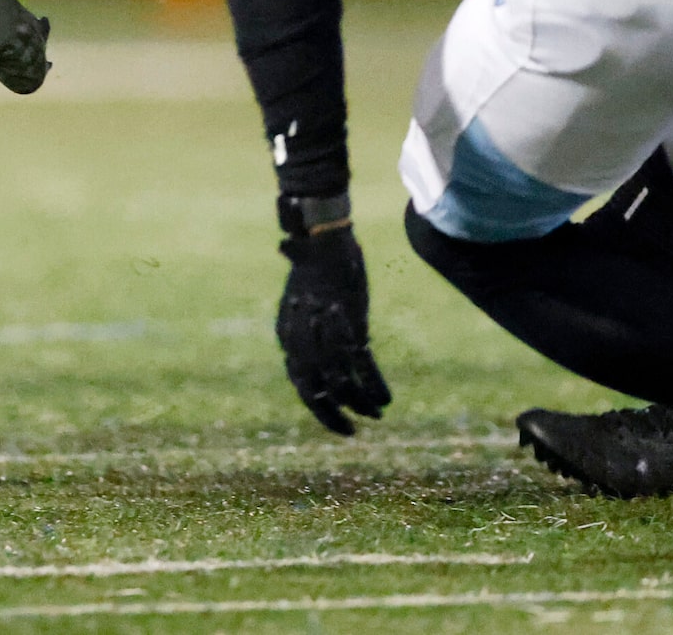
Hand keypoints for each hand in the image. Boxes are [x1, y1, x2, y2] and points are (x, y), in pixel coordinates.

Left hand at [276, 225, 391, 434]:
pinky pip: (362, 368)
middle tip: (350, 432)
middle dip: (331, 415)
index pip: (298, 378)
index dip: (315, 402)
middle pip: (314, 389)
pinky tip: (385, 399)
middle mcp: (302, 337)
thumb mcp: (298, 299)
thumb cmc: (313, 265)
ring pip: (341, 383)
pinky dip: (374, 387)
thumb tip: (298, 351)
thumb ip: (301, 326)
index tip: (331, 416)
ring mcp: (325, 332)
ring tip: (376, 414)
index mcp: (286, 332)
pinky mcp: (350, 325)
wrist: (324, 239)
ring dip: (359, 404)